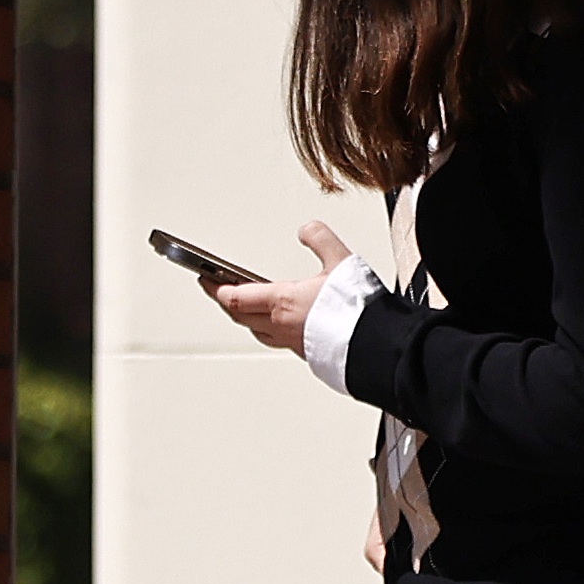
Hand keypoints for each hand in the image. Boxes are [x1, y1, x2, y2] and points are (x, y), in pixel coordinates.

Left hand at [210, 221, 353, 357]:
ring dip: (244, 318)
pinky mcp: (307, 354)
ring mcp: (293, 343)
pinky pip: (276, 341)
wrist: (378, 345)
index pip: (234, 297)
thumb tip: (306, 229)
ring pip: (257, 331)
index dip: (215, 288)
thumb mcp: (340, 260)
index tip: (205, 279)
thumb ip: (320, 238)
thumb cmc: (358, 310)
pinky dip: (267, 330)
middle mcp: (281, 326)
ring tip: (242, 307)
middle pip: (240, 316)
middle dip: (225, 302)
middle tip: (215, 290)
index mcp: (281, 303)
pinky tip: (278, 326)